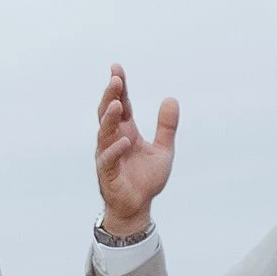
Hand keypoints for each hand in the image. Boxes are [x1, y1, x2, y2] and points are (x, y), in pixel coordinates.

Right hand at [96, 65, 178, 236]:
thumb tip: (171, 98)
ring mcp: (107, 155)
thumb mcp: (163, 149)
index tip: (117, 69)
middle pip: (108, 113)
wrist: (138, 207)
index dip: (119, 88)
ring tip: (117, 103)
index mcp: (126, 131)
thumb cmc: (146, 179)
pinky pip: (108, 158)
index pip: (122, 105)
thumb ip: (167, 126)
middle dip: (110, 95)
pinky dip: (116, 149)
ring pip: (104, 132)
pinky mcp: (107, 173)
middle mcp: (113, 139)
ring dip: (110, 118)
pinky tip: (125, 141)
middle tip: (115, 79)